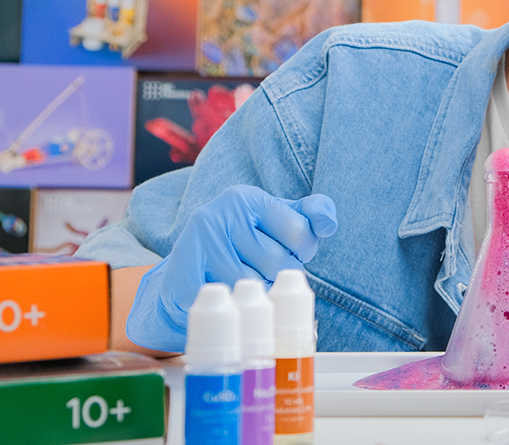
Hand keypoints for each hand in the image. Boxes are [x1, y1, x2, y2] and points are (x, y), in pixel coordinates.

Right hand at [126, 184, 336, 351]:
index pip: (300, 232)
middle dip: (281, 275)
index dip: (302, 251)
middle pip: (280, 263)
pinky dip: (237, 310)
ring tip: (246, 284)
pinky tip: (229, 300)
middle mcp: (217, 216)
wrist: (188, 271)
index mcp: (245, 198)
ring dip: (261, 295)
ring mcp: (196, 249)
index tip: (287, 250)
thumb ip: (312, 214)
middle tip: (263, 271)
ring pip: (256, 287)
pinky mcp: (181, 279)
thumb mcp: (278, 219)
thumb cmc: (244, 243)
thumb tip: (327, 224)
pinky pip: (230, 305)